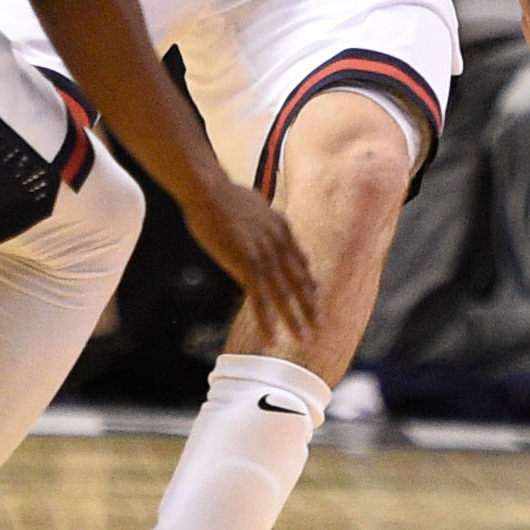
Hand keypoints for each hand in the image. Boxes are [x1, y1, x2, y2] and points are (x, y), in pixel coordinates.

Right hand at [182, 180, 316, 342]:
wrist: (209, 191)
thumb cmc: (220, 194)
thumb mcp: (251, 203)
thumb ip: (259, 218)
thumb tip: (256, 218)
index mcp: (281, 227)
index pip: (299, 259)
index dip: (307, 279)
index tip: (314, 294)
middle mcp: (279, 243)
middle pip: (299, 280)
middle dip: (310, 305)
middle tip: (320, 325)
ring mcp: (265, 255)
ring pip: (284, 294)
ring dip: (294, 319)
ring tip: (303, 339)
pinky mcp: (248, 265)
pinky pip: (260, 299)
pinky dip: (267, 320)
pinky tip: (271, 337)